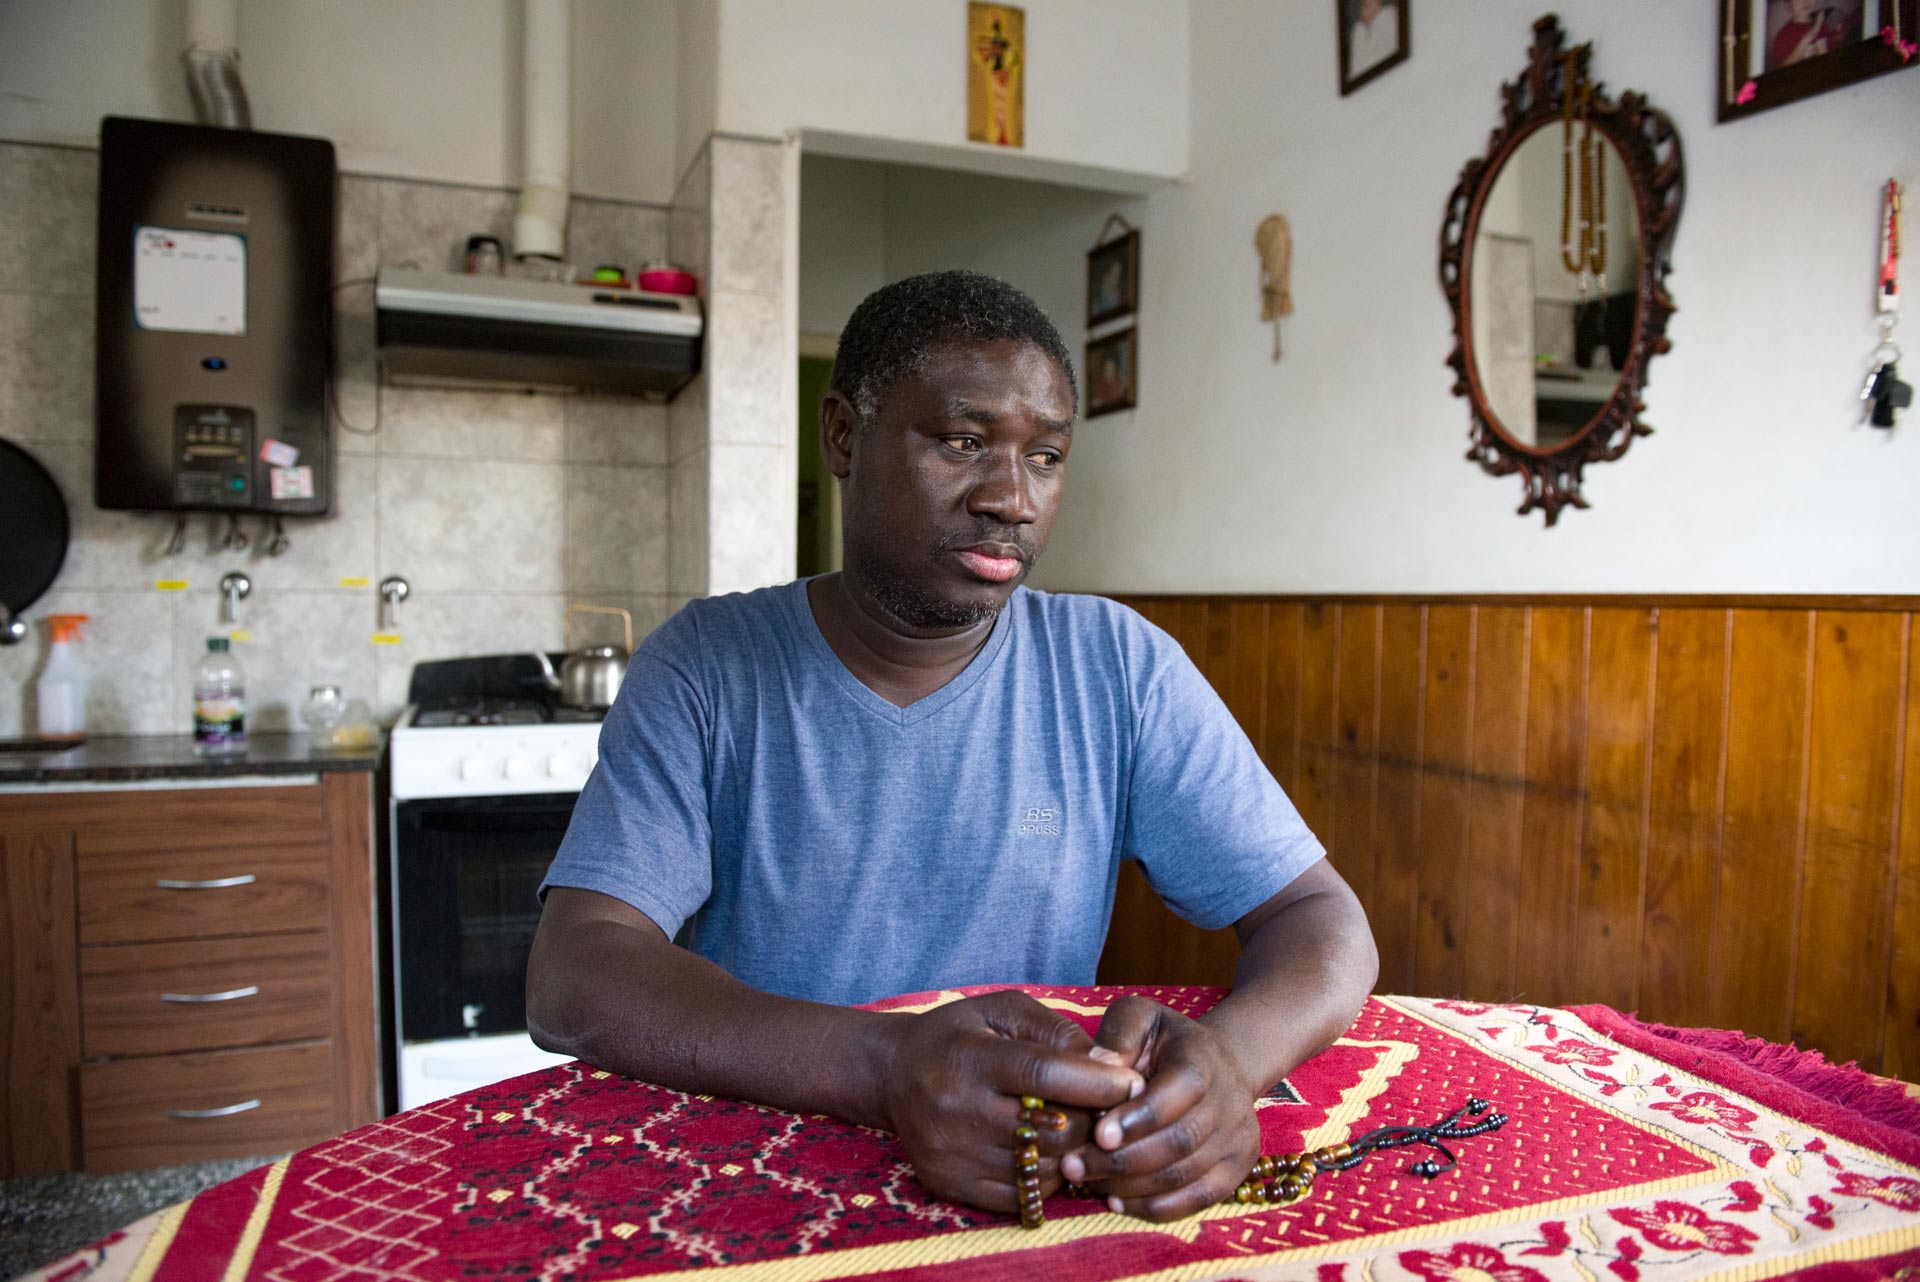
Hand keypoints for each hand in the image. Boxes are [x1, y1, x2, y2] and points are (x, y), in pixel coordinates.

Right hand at [879, 989, 1141, 1213]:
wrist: (892, 1074)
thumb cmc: (959, 1035)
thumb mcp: (1003, 1011)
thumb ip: (1057, 1033)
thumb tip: (1110, 1066)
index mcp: (969, 1058)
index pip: (1045, 1074)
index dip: (1098, 1081)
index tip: (1132, 1082)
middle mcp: (955, 1109)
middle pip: (1052, 1130)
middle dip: (1092, 1121)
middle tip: (1105, 1109)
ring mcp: (950, 1153)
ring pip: (1043, 1168)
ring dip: (1072, 1151)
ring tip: (1074, 1127)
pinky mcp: (948, 1184)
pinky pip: (1022, 1195)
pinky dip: (1046, 1176)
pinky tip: (1043, 1150)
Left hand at [1060, 995, 1262, 1221]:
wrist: (1218, 1064)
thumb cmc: (1164, 1041)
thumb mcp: (1140, 1018)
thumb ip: (1119, 1035)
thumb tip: (1097, 1063)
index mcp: (1203, 1058)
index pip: (1180, 1091)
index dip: (1139, 1117)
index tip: (1099, 1133)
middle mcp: (1229, 1099)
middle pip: (1179, 1142)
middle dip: (1122, 1160)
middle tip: (1073, 1166)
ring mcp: (1237, 1137)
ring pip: (1184, 1175)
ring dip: (1130, 1186)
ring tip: (1086, 1181)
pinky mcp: (1236, 1168)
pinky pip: (1197, 1200)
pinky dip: (1155, 1207)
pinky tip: (1117, 1200)